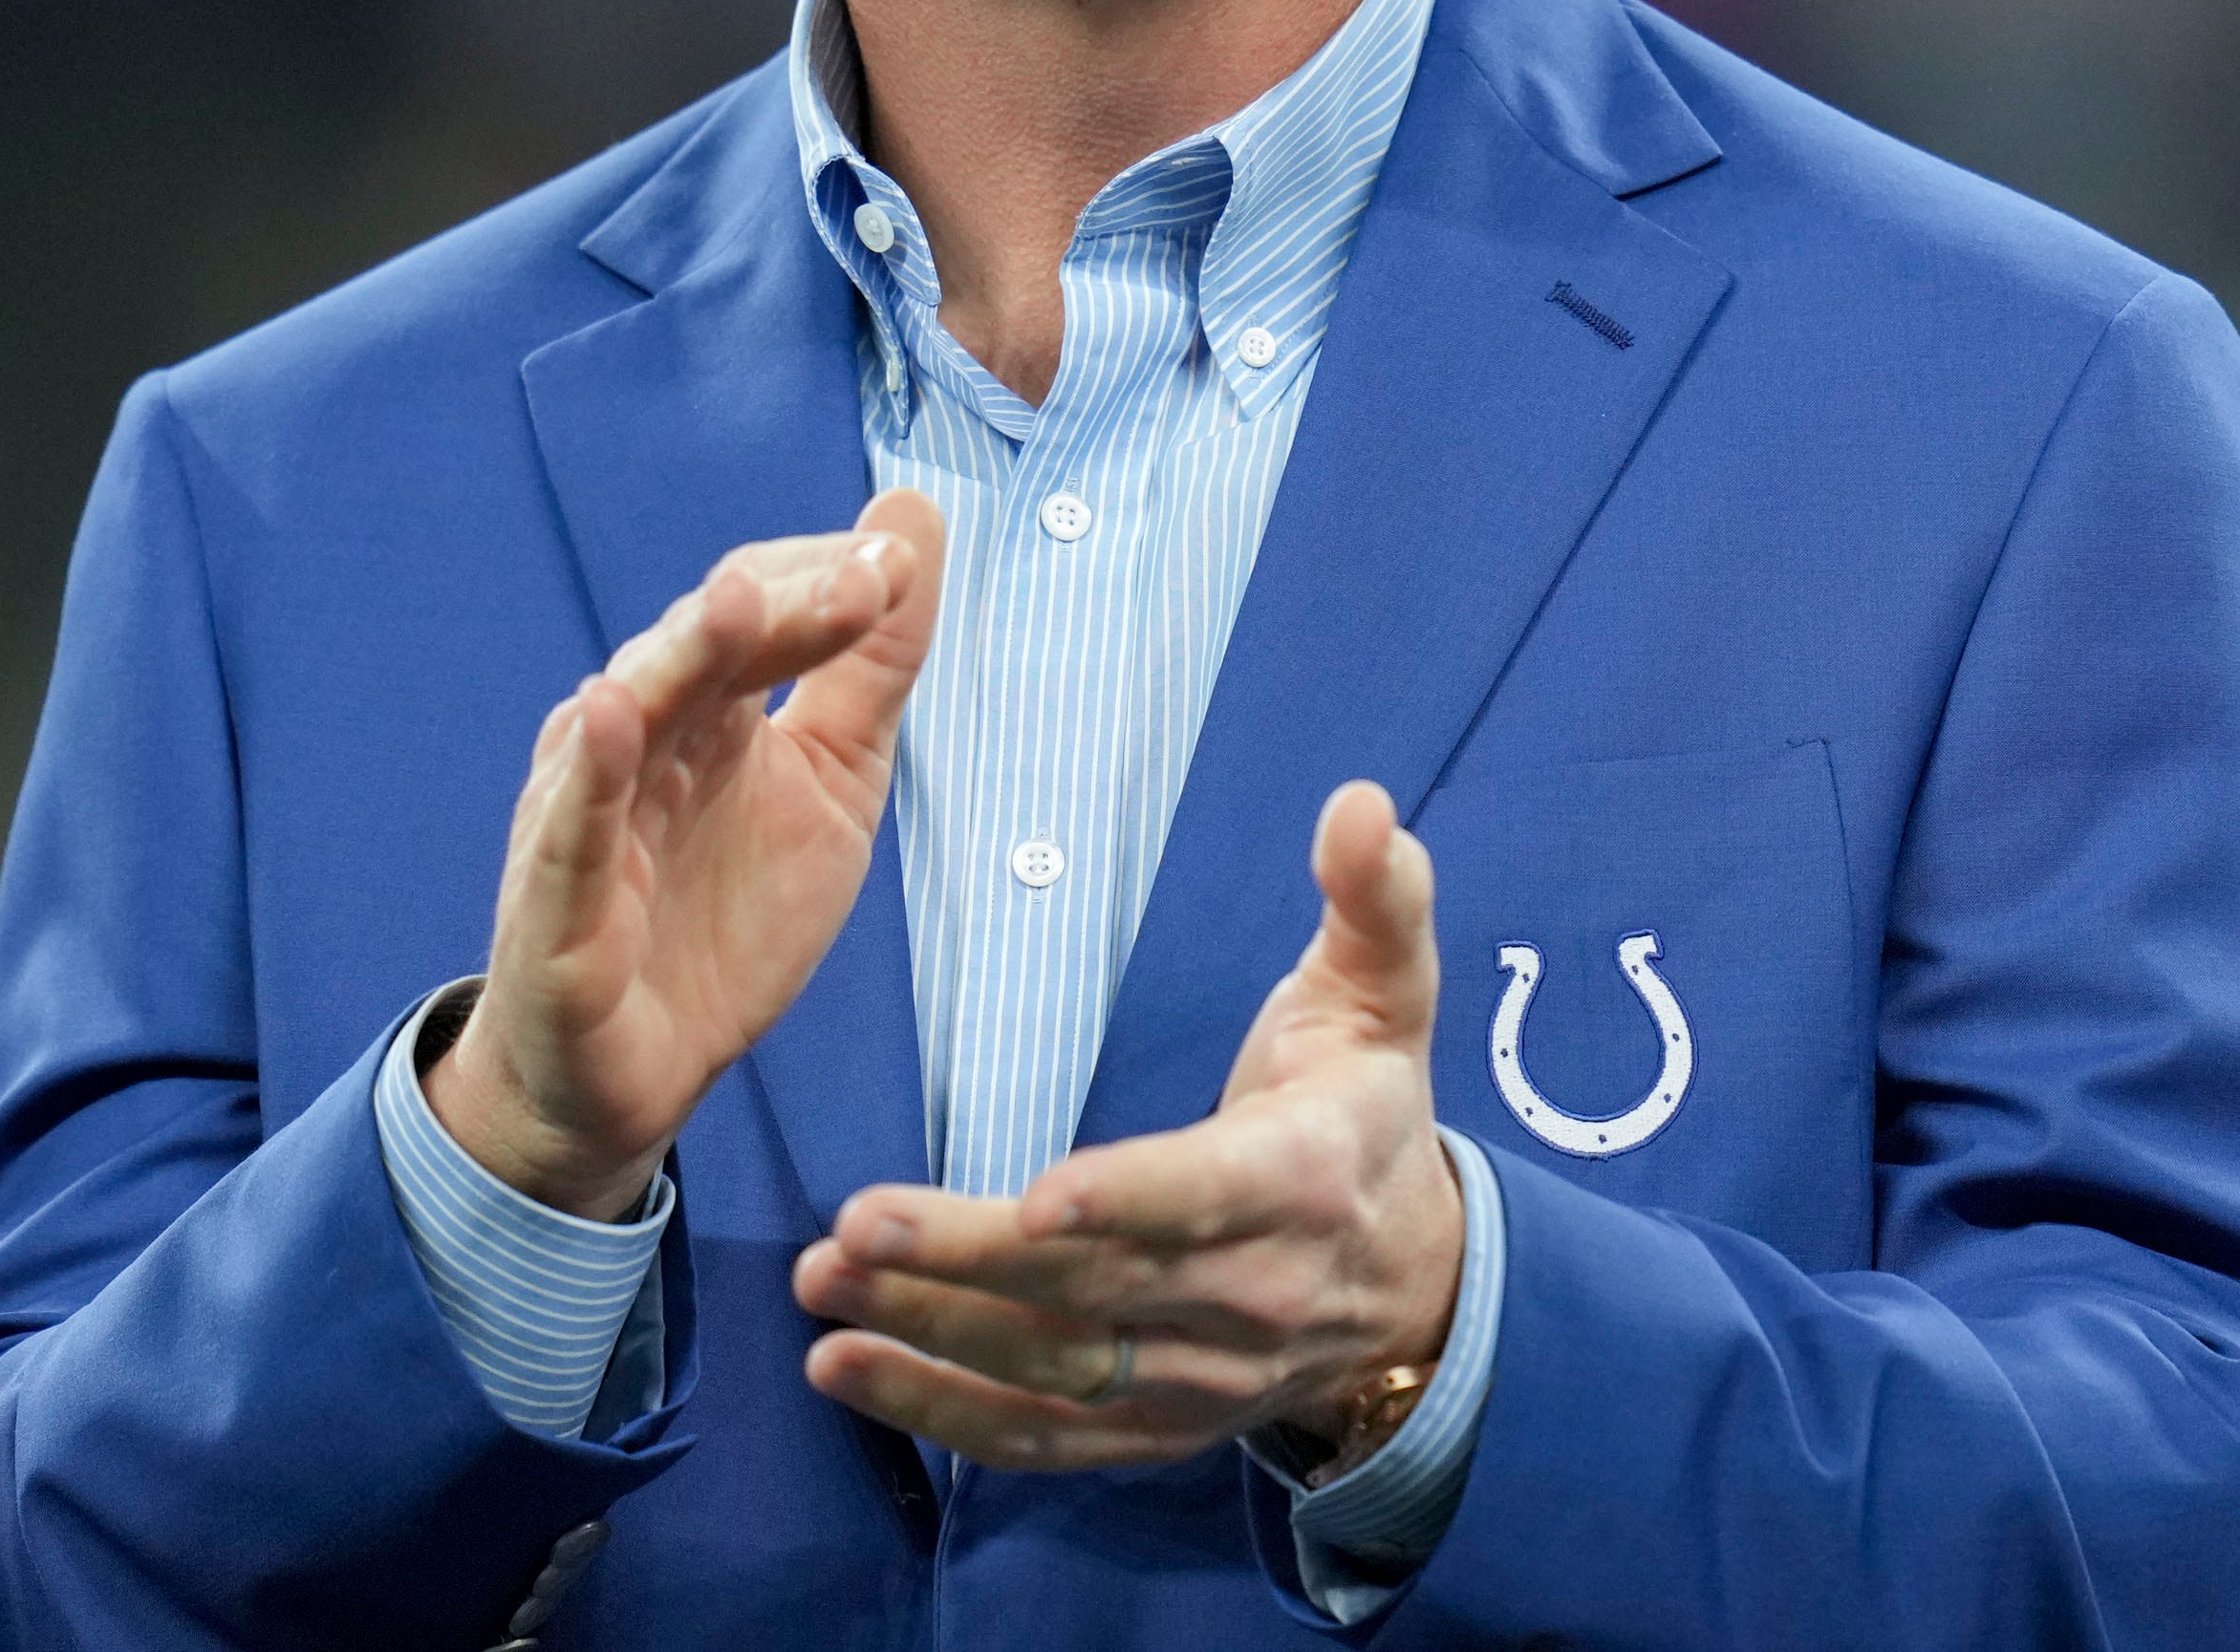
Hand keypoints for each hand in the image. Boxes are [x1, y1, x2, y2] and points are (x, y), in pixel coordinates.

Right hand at [427, 490, 944, 1219]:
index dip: (827, 583)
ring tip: (739, 600)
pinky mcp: (558, 900)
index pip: (759, 607)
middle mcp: (643, 735)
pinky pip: (573, 823)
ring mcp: (591, 808)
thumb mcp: (836, 782)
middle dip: (788, 607)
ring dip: (686, 653)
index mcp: (709, 704)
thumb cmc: (729, 917)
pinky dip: (591, 769)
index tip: (900, 567)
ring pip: (635, 710)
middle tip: (869, 580)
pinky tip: (608, 715)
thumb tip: (912, 514)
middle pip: (707, 644)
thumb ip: (871, 660)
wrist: (641, 1075)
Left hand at [792, 778, 1461, 1470]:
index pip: (1211, 1196)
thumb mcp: (1387, 991)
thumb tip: (1359, 801)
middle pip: (1100, 1289)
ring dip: (932, 1338)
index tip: (1033, 1200)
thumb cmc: (1367, 1103)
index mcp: (1306, 1178)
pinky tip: (844, 1371)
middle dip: (969, 1264)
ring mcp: (1198, 1375)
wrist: (1417, 1279)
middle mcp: (1252, 1294)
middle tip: (853, 1227)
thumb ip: (1373, 895)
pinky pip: (1045, 1437)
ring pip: (1057, 1371)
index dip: (1127, 1201)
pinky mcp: (1154, 1428)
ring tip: (823, 1288)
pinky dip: (944, 1415)